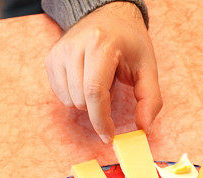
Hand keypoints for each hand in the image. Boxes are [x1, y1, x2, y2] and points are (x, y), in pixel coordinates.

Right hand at [45, 2, 162, 142]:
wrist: (109, 15)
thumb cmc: (129, 43)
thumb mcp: (148, 67)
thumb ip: (150, 99)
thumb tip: (144, 128)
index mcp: (101, 45)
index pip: (94, 92)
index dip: (101, 120)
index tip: (110, 136)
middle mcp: (76, 46)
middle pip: (81, 100)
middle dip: (98, 108)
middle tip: (111, 88)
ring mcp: (60, 51)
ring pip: (69, 100)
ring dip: (86, 101)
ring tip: (99, 80)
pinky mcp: (52, 58)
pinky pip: (60, 94)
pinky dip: (74, 96)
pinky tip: (86, 79)